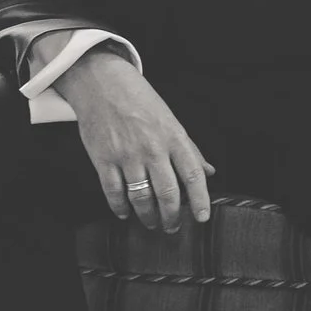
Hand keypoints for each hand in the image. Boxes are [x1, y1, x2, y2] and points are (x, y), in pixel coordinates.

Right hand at [55, 47, 213, 233]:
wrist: (102, 83)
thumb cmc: (140, 101)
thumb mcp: (171, 121)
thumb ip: (189, 149)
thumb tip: (208, 171)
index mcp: (173, 138)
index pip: (193, 175)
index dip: (200, 200)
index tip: (202, 217)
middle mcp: (152, 148)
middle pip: (167, 193)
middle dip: (172, 216)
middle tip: (173, 227)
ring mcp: (127, 155)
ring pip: (141, 197)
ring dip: (147, 216)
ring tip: (151, 223)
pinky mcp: (103, 159)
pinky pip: (113, 192)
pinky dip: (120, 207)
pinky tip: (125, 213)